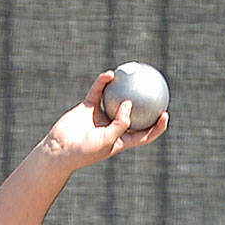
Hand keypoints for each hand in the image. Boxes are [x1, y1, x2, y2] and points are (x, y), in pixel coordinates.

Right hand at [42, 71, 168, 167]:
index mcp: (121, 141)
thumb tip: (130, 103)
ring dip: (124, 88)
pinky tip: (111, 74)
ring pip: (116, 100)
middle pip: (133, 116)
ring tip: (133, 76)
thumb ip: (121, 124)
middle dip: (145, 105)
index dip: (156, 127)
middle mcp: (112, 128)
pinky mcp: (88, 106)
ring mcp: (101, 116)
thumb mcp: (108, 141)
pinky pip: (99, 91)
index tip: (165, 115)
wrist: (60, 149)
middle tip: (154, 91)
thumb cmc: (85, 151)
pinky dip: (104, 83)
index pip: (143, 135)